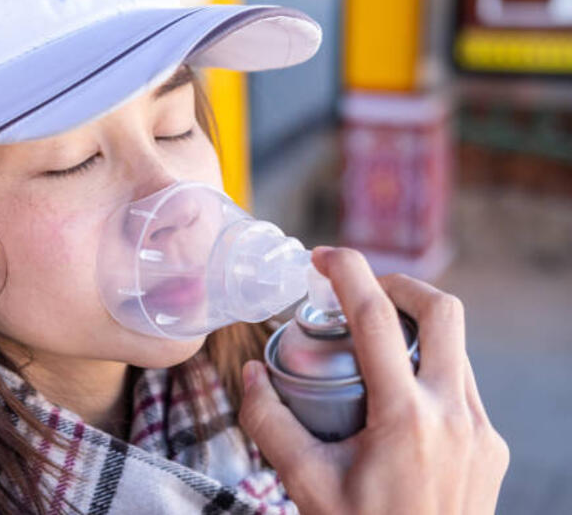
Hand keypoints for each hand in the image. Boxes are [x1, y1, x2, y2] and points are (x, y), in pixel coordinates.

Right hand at [239, 247, 508, 514]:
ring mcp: (482, 432)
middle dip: (399, 286)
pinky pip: (462, 387)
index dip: (347, 272)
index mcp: (407, 418)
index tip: (321, 257)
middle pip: (444, 311)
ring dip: (414, 333)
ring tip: (371, 353)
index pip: (376, 318)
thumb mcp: (306, 486)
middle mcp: (456, 415)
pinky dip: (428, 373)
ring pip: (455, 349)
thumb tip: (250, 377)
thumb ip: (270, 425)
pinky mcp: (492, 448)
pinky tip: (396, 404)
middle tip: (361, 293)